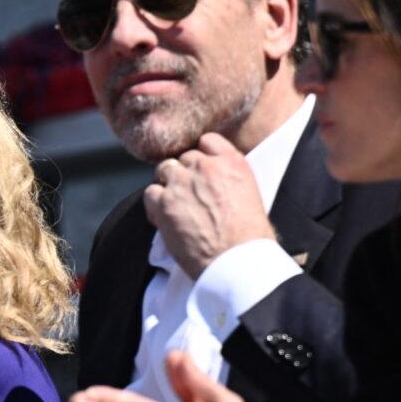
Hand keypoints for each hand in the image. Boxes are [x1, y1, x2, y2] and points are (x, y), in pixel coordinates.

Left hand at [143, 133, 275, 277]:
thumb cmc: (251, 238)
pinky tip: (164, 218)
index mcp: (232, 163)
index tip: (201, 170)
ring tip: (176, 207)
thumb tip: (216, 186)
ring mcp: (182, 183)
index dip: (202, 155)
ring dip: (168, 185)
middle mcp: (206, 167)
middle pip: (184, 158)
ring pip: (164, 170)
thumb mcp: (250, 196)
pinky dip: (154, 204)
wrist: (237, 261)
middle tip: (189, 196)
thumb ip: (230, 180)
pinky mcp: (164, 203)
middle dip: (185, 174)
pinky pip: (150, 193)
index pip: (208, 140)